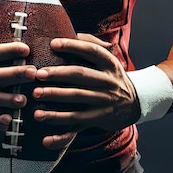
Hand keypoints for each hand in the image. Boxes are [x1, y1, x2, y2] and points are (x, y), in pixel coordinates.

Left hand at [32, 33, 139, 149]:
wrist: (137, 102)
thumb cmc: (111, 75)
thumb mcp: (108, 59)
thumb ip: (89, 45)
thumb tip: (66, 32)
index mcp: (109, 64)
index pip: (91, 51)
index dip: (73, 46)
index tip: (53, 43)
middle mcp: (107, 83)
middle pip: (81, 76)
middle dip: (58, 75)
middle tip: (37, 75)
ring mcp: (102, 103)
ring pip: (76, 102)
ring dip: (55, 101)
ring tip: (36, 98)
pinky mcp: (97, 120)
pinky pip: (77, 128)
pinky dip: (61, 136)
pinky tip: (45, 140)